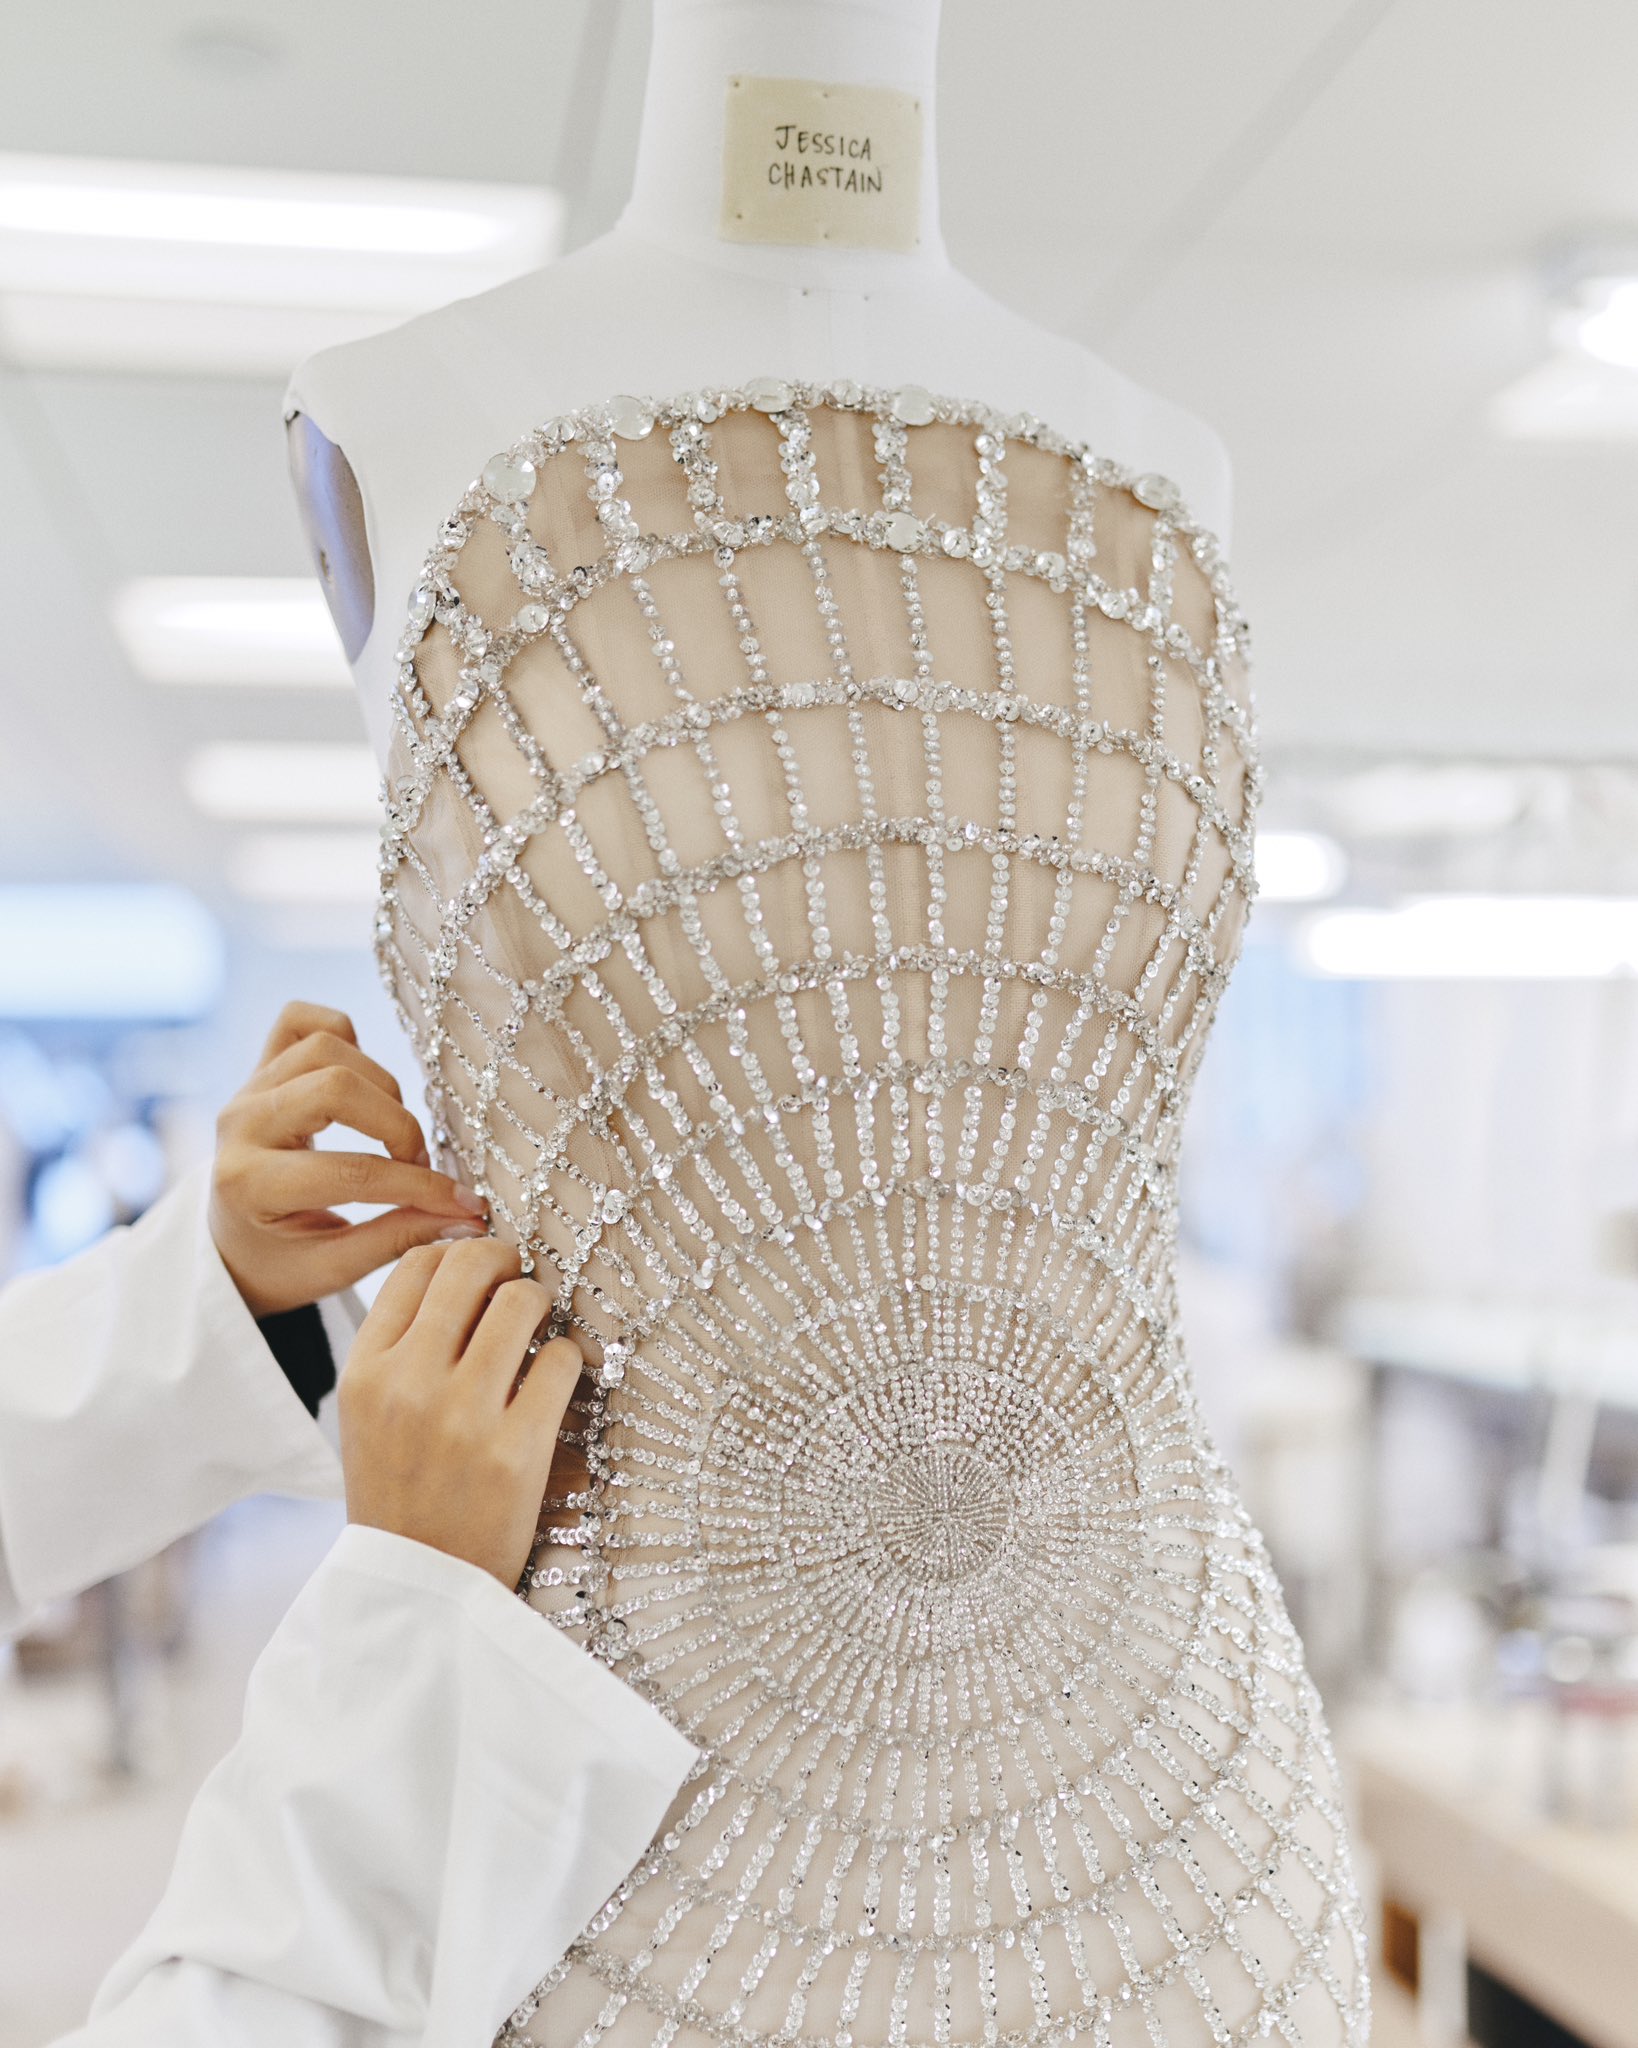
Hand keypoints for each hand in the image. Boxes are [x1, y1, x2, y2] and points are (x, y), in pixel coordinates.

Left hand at [209, 1000, 488, 1318]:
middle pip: (335, 1087)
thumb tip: (468, 1215)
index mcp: (249, 1185)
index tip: (463, 1201)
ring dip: (377, 1084)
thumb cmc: (281, 1262)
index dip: (419, 1186)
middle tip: (417, 1162)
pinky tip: (360, 1076)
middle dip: (397, 1124)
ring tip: (392, 1129)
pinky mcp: (258, 1066)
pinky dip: (340, 1034)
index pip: (351, 1172)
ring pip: (326, 1047)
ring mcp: (246, 1089)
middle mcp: (240, 1127)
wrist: (231, 1243)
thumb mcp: (334, 1267)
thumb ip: (399, 1237)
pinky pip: (299, 1020)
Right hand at [338, 1238, 583, 1585]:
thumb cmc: (399, 1493)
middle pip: (471, 1266)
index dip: (458, 1253)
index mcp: (365, 1371)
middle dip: (505, 1262)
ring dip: (540, 1305)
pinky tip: (556, 1379)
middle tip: (519, 1282)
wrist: (417, 1590)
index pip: (417, 1265)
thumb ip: (402, 1345)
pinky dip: (568, 1360)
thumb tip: (460, 1266)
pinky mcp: (517, 1450)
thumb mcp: (368, 1415)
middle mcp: (409, 1383)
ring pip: (522, 1302)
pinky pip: (561, 1361)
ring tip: (539, 1329)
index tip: (481, 1270)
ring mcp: (464, 1415)